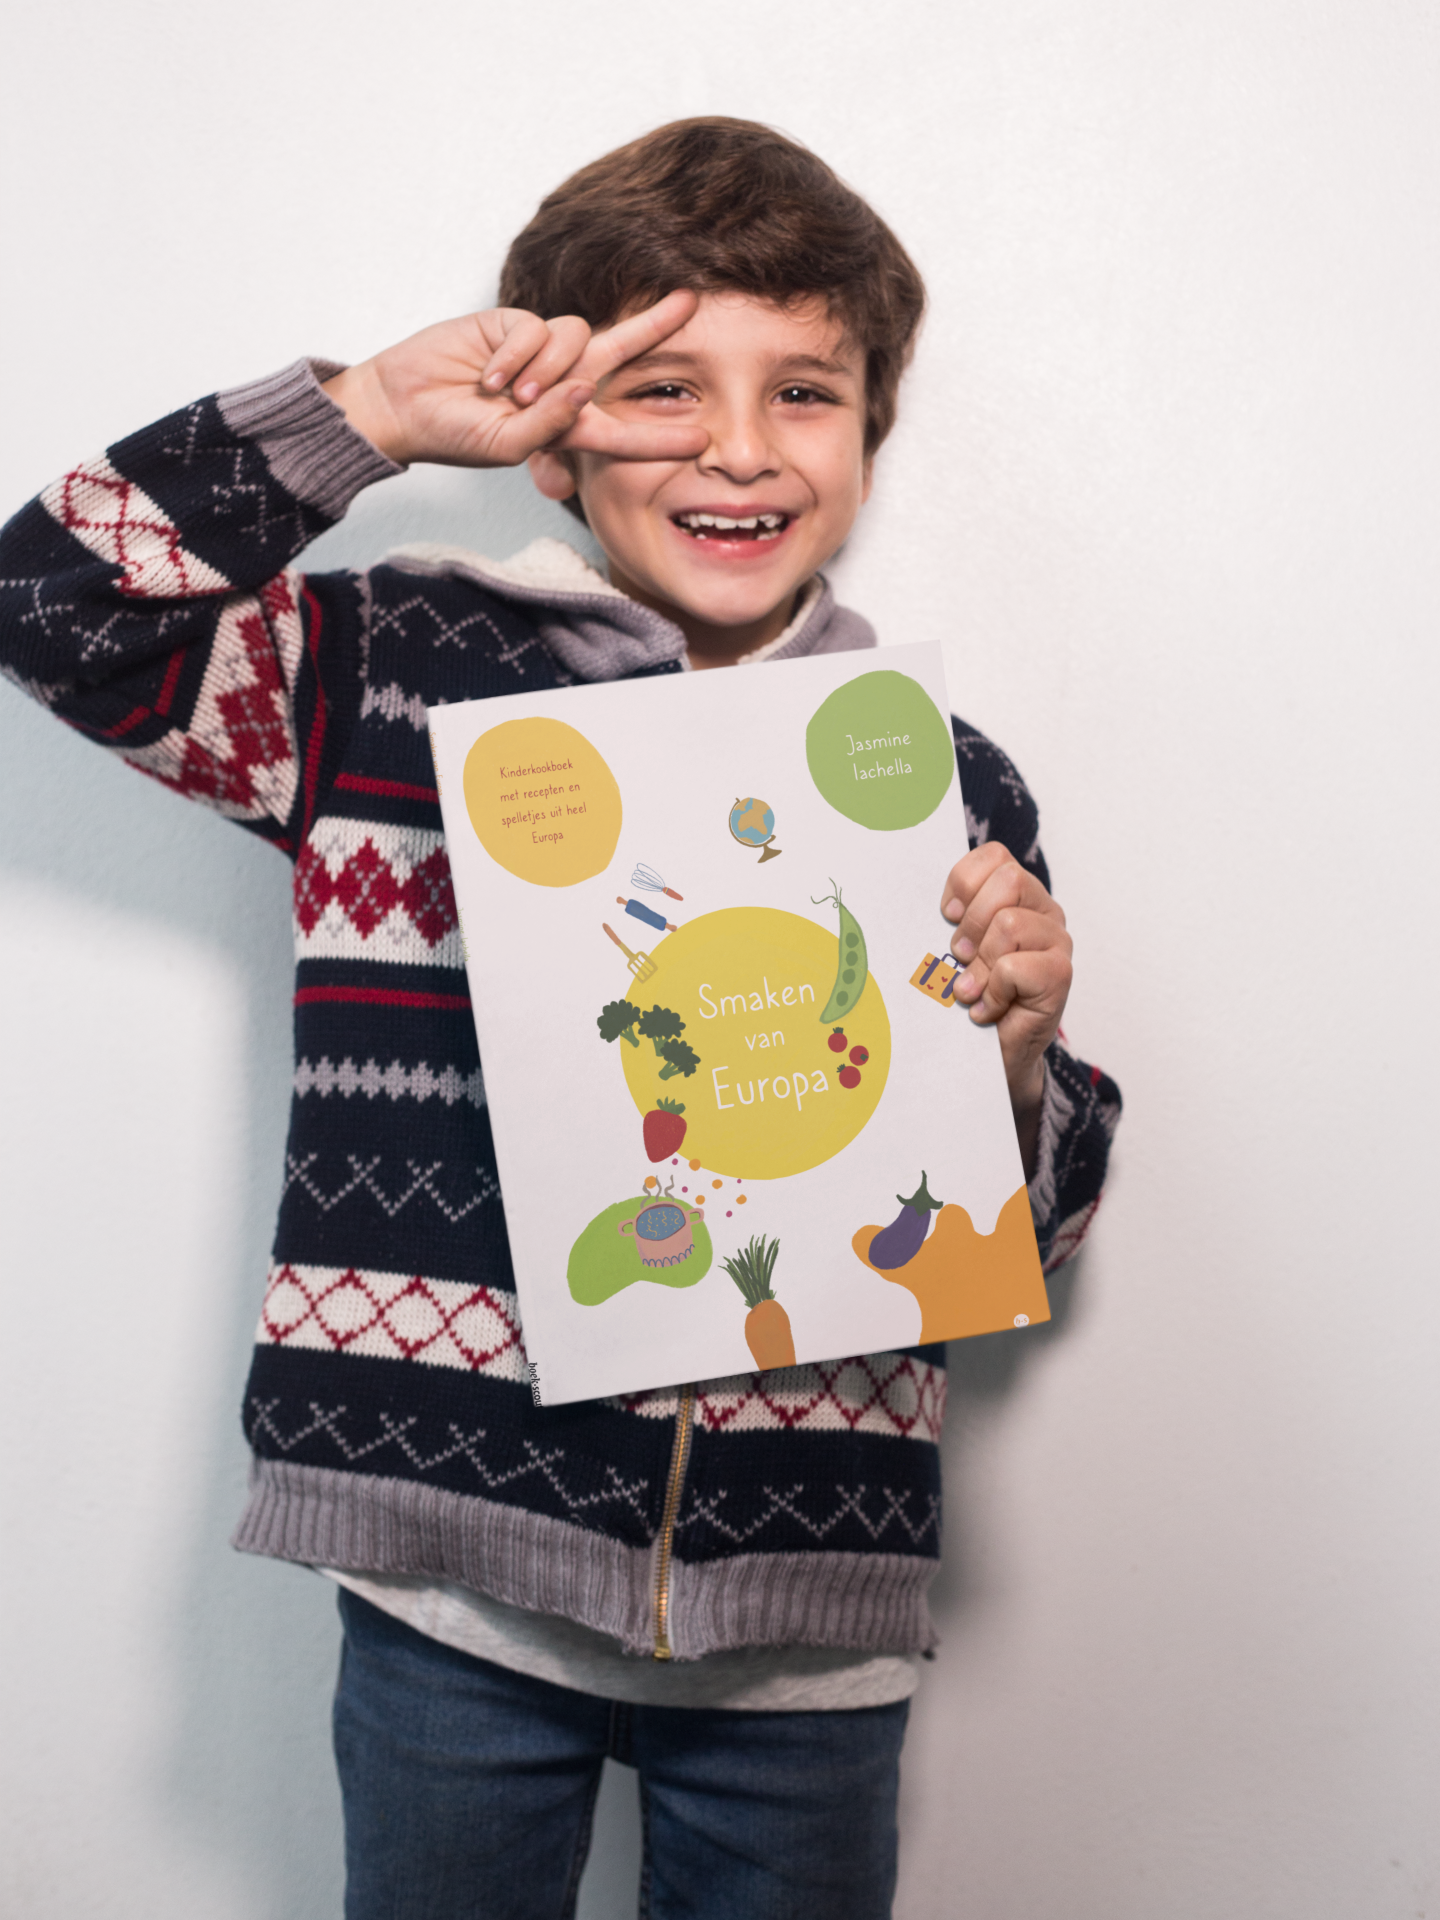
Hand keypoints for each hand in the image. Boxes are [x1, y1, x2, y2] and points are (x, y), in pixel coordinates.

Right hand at [322, 291, 708, 469]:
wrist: (404, 404)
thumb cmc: (456, 435)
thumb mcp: (508, 446)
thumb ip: (551, 425)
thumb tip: (585, 386)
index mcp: (567, 426)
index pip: (623, 430)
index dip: (660, 436)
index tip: (701, 438)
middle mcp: (561, 384)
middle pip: (619, 351)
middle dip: (654, 326)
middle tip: (691, 303)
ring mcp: (539, 351)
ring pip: (576, 341)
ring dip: (543, 371)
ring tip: (507, 395)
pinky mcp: (514, 323)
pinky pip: (538, 330)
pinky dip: (515, 357)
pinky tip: (489, 376)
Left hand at [939, 843, 1072, 1168]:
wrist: (991, 1055)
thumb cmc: (968, 997)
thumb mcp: (951, 948)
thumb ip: (948, 918)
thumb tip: (900, 894)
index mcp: (1018, 895)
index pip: (994, 856)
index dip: (963, 884)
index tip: (949, 918)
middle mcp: (1044, 912)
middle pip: (1008, 880)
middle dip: (973, 924)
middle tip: (960, 958)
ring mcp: (1057, 942)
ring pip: (1010, 924)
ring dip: (980, 965)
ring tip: (971, 990)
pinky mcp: (1061, 975)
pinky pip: (1015, 968)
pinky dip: (992, 992)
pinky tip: (988, 1009)